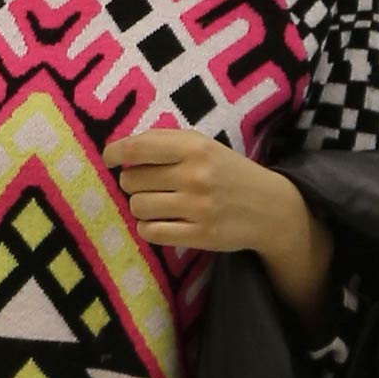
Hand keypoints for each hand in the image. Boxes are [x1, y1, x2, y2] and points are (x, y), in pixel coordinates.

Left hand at [102, 123, 280, 256]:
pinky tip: (160, 223)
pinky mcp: (199, 235)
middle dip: (133, 182)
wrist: (269, 207)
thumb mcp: (204, 146)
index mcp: (194, 147)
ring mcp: (197, 208)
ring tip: (157, 204)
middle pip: (132, 180)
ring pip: (138, 207)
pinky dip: (149, 228)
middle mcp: (195, 176)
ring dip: (140, 206)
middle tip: (149, 184)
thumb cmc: (228, 172)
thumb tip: (121, 148)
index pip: (138, 148)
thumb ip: (166, 141)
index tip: (109, 158)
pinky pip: (151, 232)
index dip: (114, 153)